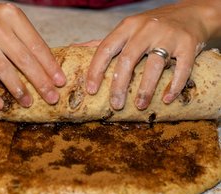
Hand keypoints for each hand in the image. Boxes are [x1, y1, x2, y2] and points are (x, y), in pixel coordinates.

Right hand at [0, 0, 65, 109]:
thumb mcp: (8, 21)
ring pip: (4, 70)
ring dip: (19, 90)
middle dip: (41, 82)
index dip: (51, 66)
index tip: (60, 82)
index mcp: (11, 16)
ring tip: (28, 103)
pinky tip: (0, 105)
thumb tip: (48, 68)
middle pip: (25, 60)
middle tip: (52, 98)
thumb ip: (25, 39)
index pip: (37, 46)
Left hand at [86, 0, 220, 109]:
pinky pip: (182, 68)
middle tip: (115, 105)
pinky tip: (167, 99)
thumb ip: (104, 42)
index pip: (105, 48)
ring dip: (145, 89)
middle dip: (119, 86)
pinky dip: (174, 85)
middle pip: (128, 59)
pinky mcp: (188, 44)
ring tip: (140, 106)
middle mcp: (146, 29)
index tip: (91, 90)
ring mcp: (168, 36)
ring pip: (154, 65)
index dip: (96, 70)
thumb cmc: (152, 27)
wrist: (191, 14)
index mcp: (127, 27)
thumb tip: (75, 48)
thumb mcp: (127, 29)